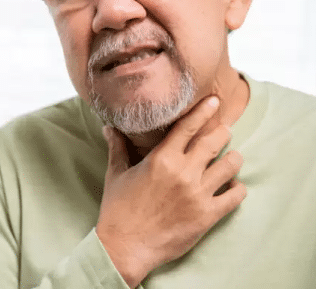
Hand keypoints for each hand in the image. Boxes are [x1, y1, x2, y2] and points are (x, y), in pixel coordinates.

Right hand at [95, 96, 246, 287]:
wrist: (125, 246)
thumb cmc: (118, 209)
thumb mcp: (116, 174)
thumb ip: (118, 148)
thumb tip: (109, 127)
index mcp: (160, 159)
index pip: (188, 127)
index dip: (203, 111)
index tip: (214, 101)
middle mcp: (183, 172)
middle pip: (214, 141)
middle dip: (222, 132)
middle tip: (224, 130)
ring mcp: (198, 194)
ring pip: (230, 166)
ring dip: (233, 159)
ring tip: (232, 157)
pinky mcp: (207, 215)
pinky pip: (235, 196)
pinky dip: (237, 188)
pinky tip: (233, 186)